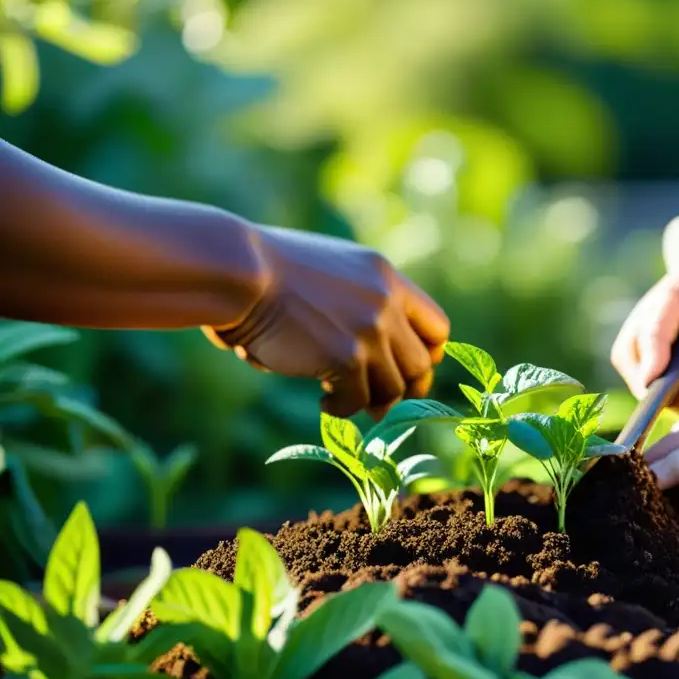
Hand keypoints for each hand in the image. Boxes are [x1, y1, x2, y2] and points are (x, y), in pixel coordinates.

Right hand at [202, 225, 449, 418]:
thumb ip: (360, 302)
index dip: (427, 355)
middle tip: (384, 403)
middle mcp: (386, 303)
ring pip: (393, 388)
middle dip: (406, 389)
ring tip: (342, 398)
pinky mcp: (347, 358)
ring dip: (371, 401)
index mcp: (386, 277)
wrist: (241, 272)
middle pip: (421, 363)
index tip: (407, 369)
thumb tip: (373, 358)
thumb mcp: (332, 272)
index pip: (437, 326)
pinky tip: (324, 401)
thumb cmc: (270, 271)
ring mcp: (370, 331)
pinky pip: (358, 400)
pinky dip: (342, 408)